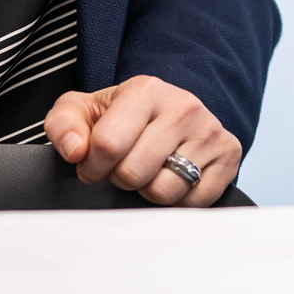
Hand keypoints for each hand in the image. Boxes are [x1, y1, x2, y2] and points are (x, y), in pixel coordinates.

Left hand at [45, 75, 240, 206]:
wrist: (169, 115)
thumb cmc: (121, 118)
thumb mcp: (83, 111)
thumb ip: (64, 125)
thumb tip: (76, 150)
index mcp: (146, 90)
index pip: (107, 145)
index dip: (91, 167)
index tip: (94, 164)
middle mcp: (183, 106)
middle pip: (134, 173)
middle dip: (121, 179)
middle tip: (125, 167)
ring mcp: (210, 130)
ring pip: (164, 192)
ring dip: (149, 192)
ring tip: (150, 171)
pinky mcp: (229, 155)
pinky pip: (194, 203)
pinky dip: (178, 200)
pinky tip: (174, 178)